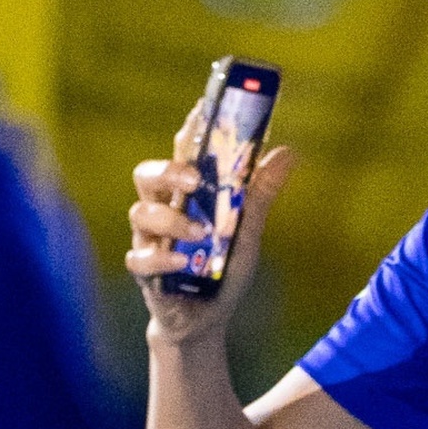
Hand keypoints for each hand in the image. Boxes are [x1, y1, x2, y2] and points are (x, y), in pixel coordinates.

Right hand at [127, 102, 295, 337]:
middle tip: (193, 179)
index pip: (183, 153)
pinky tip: (182, 264)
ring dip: (172, 220)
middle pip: (147, 175)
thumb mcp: (248, 231)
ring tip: (200, 233)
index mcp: (187, 195)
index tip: (203, 107)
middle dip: (168, 171)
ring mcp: (150, 239)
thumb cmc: (223, 270)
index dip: (190, 130)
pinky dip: (162, 258)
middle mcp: (163, 211)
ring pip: (141, 213)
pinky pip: (140, 258)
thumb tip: (287, 152)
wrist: (206, 321)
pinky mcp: (145, 271)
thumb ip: (260, 193)